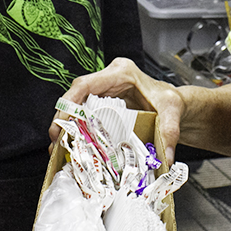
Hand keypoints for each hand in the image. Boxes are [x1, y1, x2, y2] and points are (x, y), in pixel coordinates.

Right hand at [51, 57, 185, 163]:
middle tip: (54, 140)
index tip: (59, 122)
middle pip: (75, 95)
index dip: (68, 103)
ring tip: (58, 145)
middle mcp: (109, 78)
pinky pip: (84, 111)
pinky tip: (72, 143)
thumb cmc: (171, 101)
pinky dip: (76, 127)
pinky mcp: (104, 102)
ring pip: (76, 103)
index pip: (86, 84)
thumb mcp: (172, 113)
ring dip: (66, 124)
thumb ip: (169, 133)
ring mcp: (104, 90)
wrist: (176, 104)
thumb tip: (166, 158)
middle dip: (62, 117)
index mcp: (121, 73)